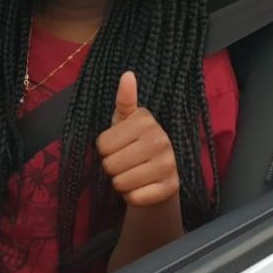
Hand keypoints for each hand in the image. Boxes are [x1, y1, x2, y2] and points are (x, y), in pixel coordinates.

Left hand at [96, 71, 179, 207]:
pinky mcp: (170, 187)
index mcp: (146, 121)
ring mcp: (168, 164)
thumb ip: (124, 101)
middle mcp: (160, 139)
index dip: (106, 150)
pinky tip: (143, 188)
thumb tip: (127, 75)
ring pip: (120, 182)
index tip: (120, 146)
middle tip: (126, 164)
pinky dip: (132, 197)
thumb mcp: (126, 122)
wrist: (159, 177)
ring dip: (121, 183)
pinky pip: (134, 198)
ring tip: (134, 175)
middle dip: (113, 168)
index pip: (102, 145)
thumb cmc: (135, 145)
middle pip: (110, 164)